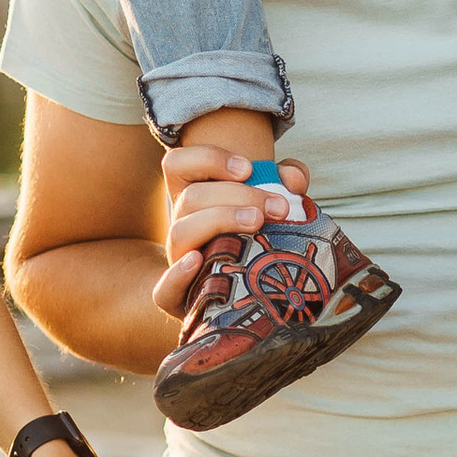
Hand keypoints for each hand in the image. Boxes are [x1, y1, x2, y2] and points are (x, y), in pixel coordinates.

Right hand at [150, 143, 313, 317]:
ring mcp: (178, 259)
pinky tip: (199, 260)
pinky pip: (163, 289)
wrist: (250, 290)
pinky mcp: (178, 297)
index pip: (176, 164)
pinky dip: (177, 274)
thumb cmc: (259, 237)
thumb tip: (293, 180)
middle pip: (191, 197)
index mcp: (193, 196)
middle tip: (278, 206)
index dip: (208, 159)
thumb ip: (286, 180)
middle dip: (238, 195)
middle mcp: (181, 224)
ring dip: (220, 221)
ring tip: (257, 223)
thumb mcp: (273, 202)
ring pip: (181, 231)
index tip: (248, 169)